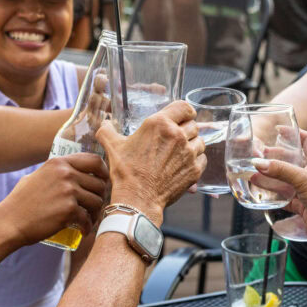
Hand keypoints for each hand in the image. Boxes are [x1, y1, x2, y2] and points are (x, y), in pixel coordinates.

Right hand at [0, 153, 108, 244]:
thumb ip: (55, 172)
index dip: (103, 172)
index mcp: (59, 163)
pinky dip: (87, 227)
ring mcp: (68, 191)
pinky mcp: (68, 210)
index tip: (103, 182)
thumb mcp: (37, 176)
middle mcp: (66, 173)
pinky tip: (82, 230)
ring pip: (97, 201)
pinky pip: (87, 219)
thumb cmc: (21, 202)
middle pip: (99, 183)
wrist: (9, 222)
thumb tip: (70, 170)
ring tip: (88, 220)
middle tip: (94, 207)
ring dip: (96, 213)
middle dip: (100, 196)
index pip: (94, 160)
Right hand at [96, 100, 205, 220]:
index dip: (186, 111)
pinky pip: (202, 159)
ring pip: (200, 141)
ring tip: (181, 153)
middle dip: (186, 130)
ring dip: (192, 145)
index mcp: (160, 124)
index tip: (184, 116)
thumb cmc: (126, 171)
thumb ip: (107, 131)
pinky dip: (196, 161)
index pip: (185, 107)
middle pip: (193, 125)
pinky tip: (184, 165)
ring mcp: (188, 152)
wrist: (137, 198)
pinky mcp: (194, 169)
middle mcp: (177, 135)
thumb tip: (104, 123)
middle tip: (177, 139)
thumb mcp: (113, 147)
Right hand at [253, 131, 306, 248]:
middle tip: (261, 154)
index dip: (295, 133)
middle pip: (293, 160)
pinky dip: (274, 196)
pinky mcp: (303, 205)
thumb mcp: (303, 179)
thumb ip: (280, 170)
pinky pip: (285, 198)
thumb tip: (258, 163)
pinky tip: (263, 195)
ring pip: (287, 180)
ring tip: (255, 173)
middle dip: (277, 156)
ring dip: (272, 177)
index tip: (280, 130)